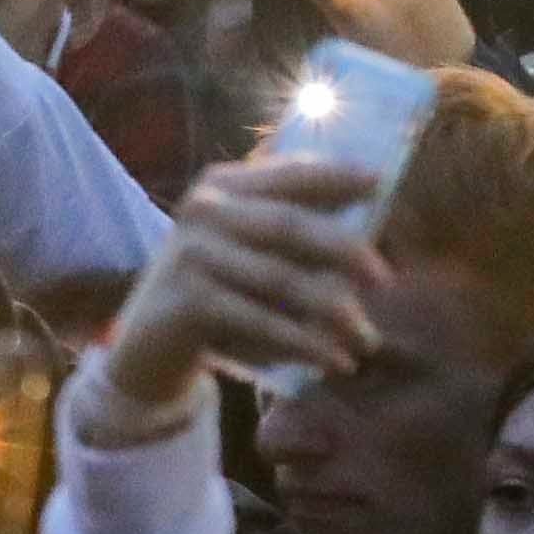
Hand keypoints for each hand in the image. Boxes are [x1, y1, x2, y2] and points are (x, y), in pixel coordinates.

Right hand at [95, 154, 391, 424]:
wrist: (149, 345)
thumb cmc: (216, 291)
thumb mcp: (246, 250)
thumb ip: (292, 231)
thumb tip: (370, 231)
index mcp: (221, 186)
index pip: (287, 172)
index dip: (335, 175)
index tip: (381, 181)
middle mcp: (203, 211)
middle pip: (289, 225)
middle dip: (345, 251)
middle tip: (384, 280)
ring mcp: (191, 254)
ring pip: (282, 279)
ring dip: (334, 310)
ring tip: (367, 338)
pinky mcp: (188, 300)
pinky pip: (262, 321)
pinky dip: (305, 343)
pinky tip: (335, 360)